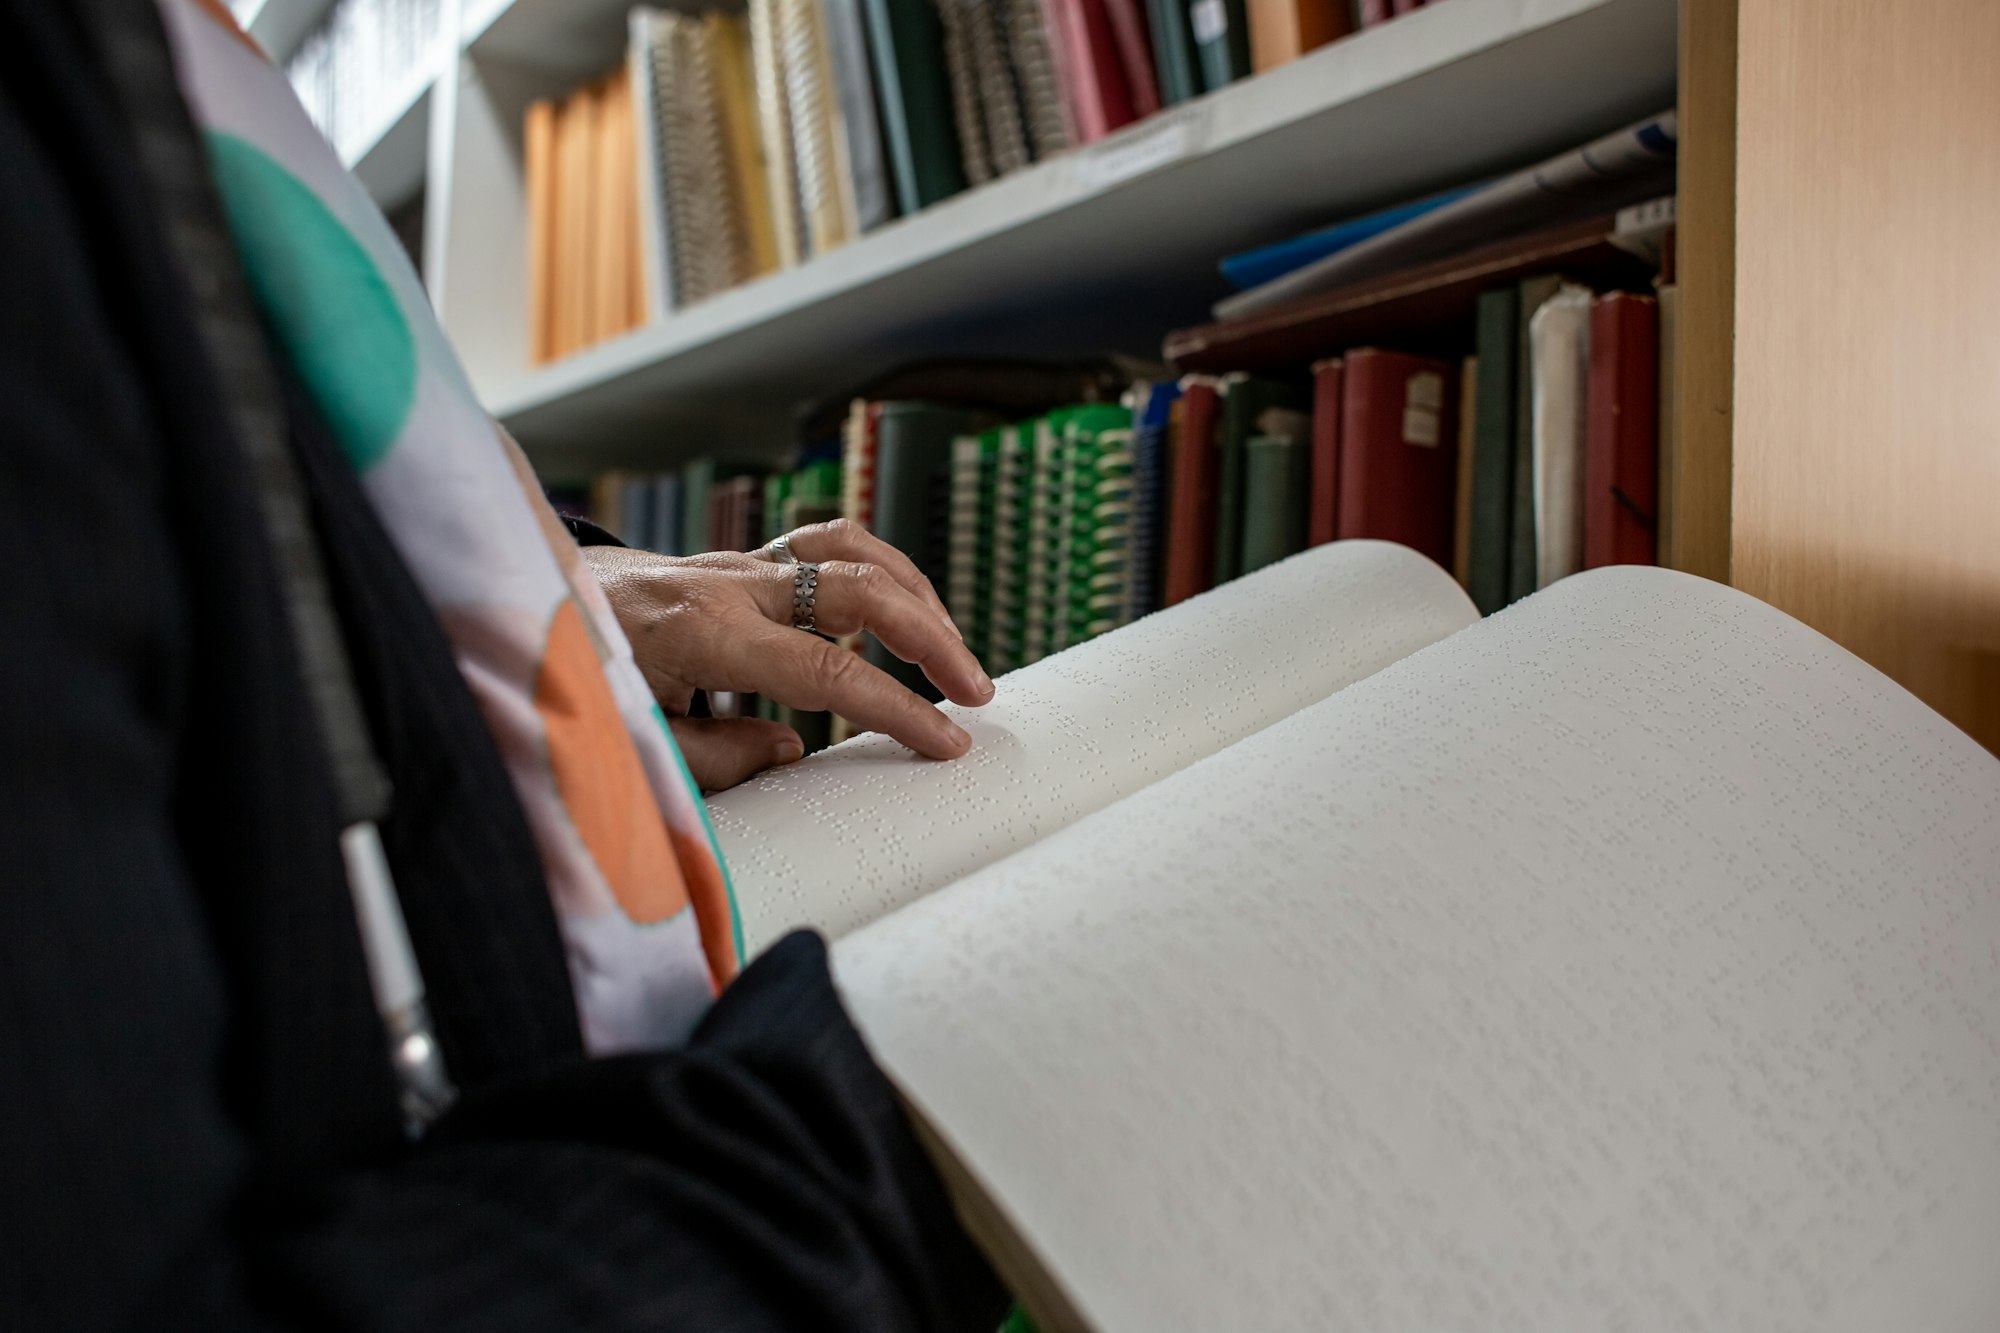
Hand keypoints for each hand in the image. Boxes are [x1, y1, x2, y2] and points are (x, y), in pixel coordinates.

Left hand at [583, 519, 994, 790]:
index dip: (896, 709)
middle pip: (860, 589)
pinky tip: (902, 608)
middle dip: (932, 639)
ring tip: (954, 651)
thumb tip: (793, 751)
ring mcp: (737, 561)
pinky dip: (875, 569)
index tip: (948, 742)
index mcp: (700, 631)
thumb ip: (713, 755)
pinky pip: (826, 544)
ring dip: (916, 596)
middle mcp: (727, 583)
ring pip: (853, 553)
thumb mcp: (630, 736)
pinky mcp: (741, 558)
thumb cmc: (570, 673)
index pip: (825, 670)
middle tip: (978, 693)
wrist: (522, 602)